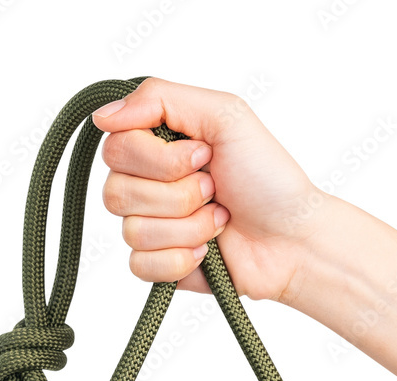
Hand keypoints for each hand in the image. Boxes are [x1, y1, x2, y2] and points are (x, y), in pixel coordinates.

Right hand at [92, 77, 329, 303]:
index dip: (158, 158)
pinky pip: (140, 265)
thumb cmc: (268, 178)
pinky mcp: (159, 266)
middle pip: (116, 191)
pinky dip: (180, 259)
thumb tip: (102, 115)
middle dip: (178, 194)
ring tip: (220, 220)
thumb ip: (159, 98)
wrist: (294, 239)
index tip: (202, 156)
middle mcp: (147, 184)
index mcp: (156, 145)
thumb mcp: (225, 114)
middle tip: (215, 189)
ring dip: (189, 226)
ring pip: (132, 230)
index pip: (115, 147)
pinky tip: (208, 252)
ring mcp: (152, 227)